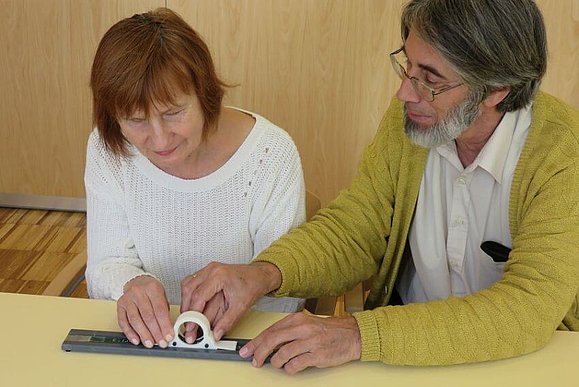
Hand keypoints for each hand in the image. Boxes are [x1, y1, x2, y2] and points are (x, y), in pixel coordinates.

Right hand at [117, 275, 172, 347]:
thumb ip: (165, 310)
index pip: (160, 310)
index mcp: (153, 288)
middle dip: (155, 332)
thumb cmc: (151, 290)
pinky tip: (136, 340)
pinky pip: (123, 322)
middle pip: (148, 316)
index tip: (168, 336)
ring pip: (135, 320)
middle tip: (161, 342)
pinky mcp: (120, 306)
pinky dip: (130, 333)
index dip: (164, 325)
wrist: (137, 281)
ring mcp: (128, 299)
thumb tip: (168, 329)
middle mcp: (139, 292)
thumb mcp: (162, 294)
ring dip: (143, 334)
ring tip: (150, 343)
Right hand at [180, 261, 280, 339]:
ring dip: (187, 303)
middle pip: (189, 290)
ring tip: (190, 319)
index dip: (193, 314)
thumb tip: (216, 334)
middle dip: (187, 310)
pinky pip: (192, 283)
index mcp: (219, 275)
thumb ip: (227, 322)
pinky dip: (190, 297)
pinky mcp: (208, 273)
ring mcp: (209, 270)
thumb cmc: (253, 284)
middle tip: (188, 326)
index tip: (191, 327)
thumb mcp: (242, 306)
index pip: (199, 296)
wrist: (260, 275)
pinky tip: (193, 308)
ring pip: (187, 285)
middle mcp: (211, 270)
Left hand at [239, 313, 361, 373]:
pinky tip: (291, 368)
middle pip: (272, 341)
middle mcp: (303, 328)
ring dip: (276, 362)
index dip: (256, 342)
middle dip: (260, 352)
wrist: (352, 335)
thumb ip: (287, 332)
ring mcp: (311, 342)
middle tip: (255, 361)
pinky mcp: (318, 355)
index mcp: (297, 319)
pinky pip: (296, 365)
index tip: (248, 350)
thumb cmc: (328, 331)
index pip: (270, 331)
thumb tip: (267, 343)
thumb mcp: (306, 324)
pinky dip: (290, 369)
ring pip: (282, 354)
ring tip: (276, 364)